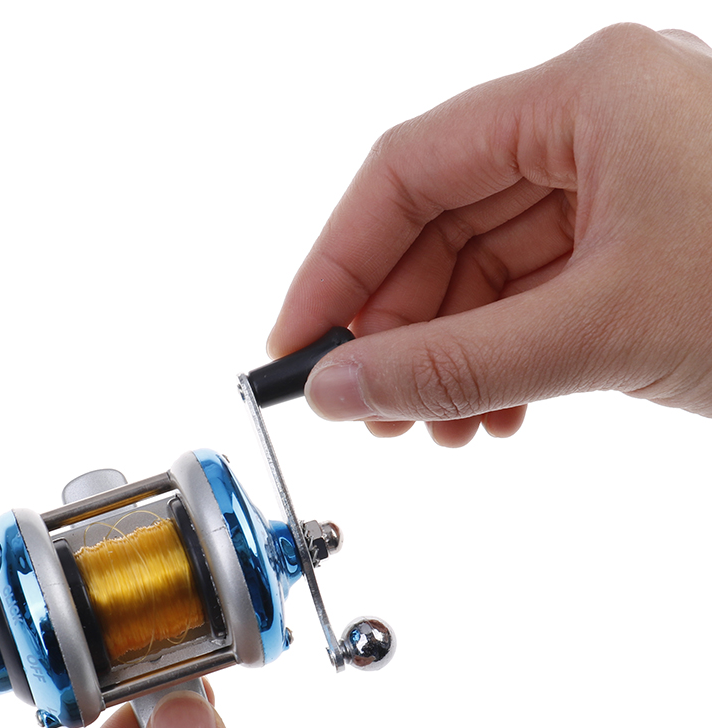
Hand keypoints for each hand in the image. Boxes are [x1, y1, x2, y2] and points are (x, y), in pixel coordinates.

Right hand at [268, 24, 711, 445]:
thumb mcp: (601, 329)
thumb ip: (453, 362)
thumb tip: (340, 386)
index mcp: (583, 97)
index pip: (407, 170)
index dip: (336, 261)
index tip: (295, 340)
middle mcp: (593, 128)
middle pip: (440, 225)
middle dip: (394, 325)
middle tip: (364, 405)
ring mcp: (617, 188)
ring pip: (483, 272)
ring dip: (445, 355)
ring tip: (430, 428)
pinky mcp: (635, 246)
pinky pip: (532, 299)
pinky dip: (498, 361)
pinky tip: (489, 415)